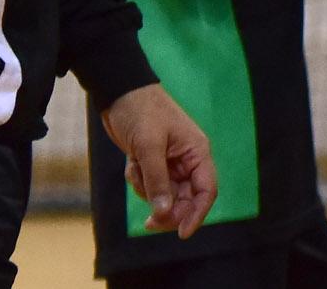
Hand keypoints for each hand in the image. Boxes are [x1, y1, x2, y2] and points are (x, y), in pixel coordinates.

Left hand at [101, 84, 216, 237]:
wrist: (120, 93)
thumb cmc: (140, 111)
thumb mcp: (148, 146)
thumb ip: (158, 181)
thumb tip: (164, 214)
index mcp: (197, 152)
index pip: (206, 190)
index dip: (197, 214)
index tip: (182, 233)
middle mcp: (188, 159)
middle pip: (186, 199)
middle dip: (168, 210)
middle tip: (148, 223)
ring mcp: (171, 162)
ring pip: (166, 195)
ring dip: (148, 192)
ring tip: (135, 172)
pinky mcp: (155, 163)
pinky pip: (150, 186)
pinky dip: (139, 182)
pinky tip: (131, 164)